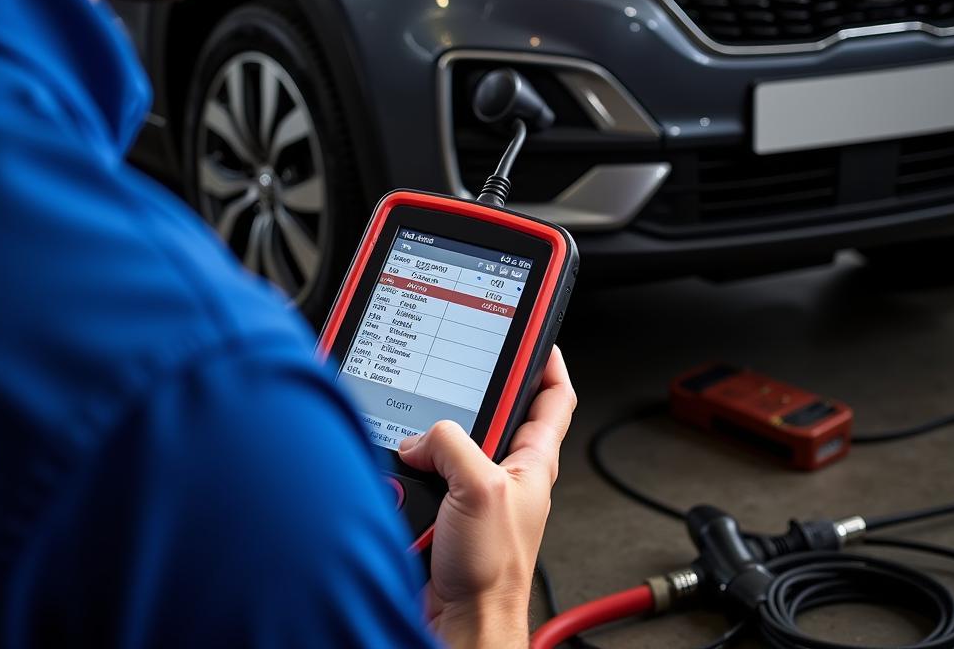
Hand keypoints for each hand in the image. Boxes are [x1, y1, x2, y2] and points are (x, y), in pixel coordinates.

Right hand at [398, 346, 576, 648]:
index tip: (535, 335)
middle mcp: (505, 471)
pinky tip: (399, 471)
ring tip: (418, 444)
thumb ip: (452, 445)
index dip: (547, 361)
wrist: (463, 624)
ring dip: (430, 439)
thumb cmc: (491, 573)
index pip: (553, 396)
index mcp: (532, 460)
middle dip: (468, 394)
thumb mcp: (480, 489)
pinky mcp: (445, 509)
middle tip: (450, 375)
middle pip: (493, 411)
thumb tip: (421, 436)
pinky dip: (409, 468)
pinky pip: (425, 471)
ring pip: (450, 441)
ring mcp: (475, 490)